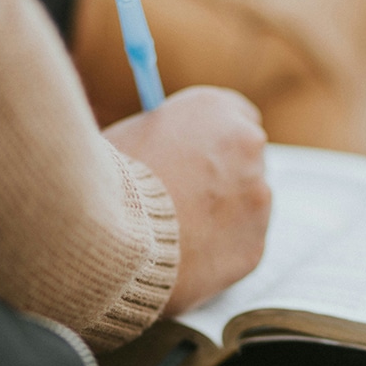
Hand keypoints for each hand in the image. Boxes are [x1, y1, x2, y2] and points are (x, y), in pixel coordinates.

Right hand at [103, 86, 270, 316]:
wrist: (112, 235)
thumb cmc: (108, 182)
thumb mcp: (132, 135)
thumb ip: (167, 137)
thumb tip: (174, 151)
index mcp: (215, 108)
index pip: (236, 116)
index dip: (213, 140)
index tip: (199, 156)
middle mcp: (248, 144)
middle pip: (246, 161)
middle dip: (222, 178)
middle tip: (186, 199)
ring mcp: (257, 197)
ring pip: (245, 206)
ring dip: (221, 216)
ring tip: (175, 233)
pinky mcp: (253, 245)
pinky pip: (238, 247)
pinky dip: (217, 254)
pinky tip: (184, 257)